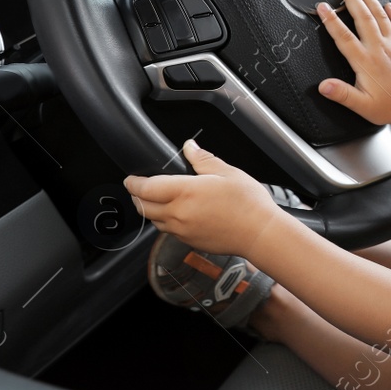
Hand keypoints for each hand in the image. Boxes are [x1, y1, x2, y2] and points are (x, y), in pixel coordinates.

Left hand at [125, 140, 281, 257]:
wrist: (260, 233)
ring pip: (154, 221)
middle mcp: (178, 213)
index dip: (133, 182)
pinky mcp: (189, 242)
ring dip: (151, 210)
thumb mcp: (228, 172)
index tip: (131, 178)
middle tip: (139, 188)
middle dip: (136, 196)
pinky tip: (179, 214)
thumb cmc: (249, 204)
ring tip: (158, 200)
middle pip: (143, 207)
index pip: (145, 188)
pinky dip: (166, 222)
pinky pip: (168, 231)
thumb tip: (190, 147)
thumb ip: (203, 159)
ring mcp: (182, 230)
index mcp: (185, 192)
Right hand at [317, 0, 390, 127]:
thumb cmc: (386, 105)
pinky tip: (388, 4)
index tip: (323, 8)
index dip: (332, 20)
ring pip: (380, 16)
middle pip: (363, 18)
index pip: (344, 36)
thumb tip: (324, 86)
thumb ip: (341, 94)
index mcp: (365, 61)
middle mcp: (378, 49)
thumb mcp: (360, 105)